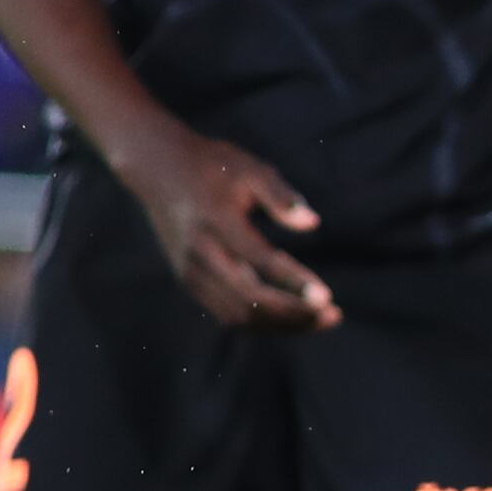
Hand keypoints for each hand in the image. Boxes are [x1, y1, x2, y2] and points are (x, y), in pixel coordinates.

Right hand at [114, 119, 335, 330]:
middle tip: (334, 315)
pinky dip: (262, 322)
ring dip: (281, 324)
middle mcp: (200, 251)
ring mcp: (190, 271)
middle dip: (293, 314)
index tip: (327, 297)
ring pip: (238, 315)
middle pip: (249, 298)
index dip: (293, 282)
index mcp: (217, 219)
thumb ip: (281, 196)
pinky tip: (292, 316)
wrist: (157, 169)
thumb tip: (313, 223)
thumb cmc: (213, 165)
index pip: (259, 259)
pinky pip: (227, 314)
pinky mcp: (189, 281)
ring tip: (320, 319)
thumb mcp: (250, 169)